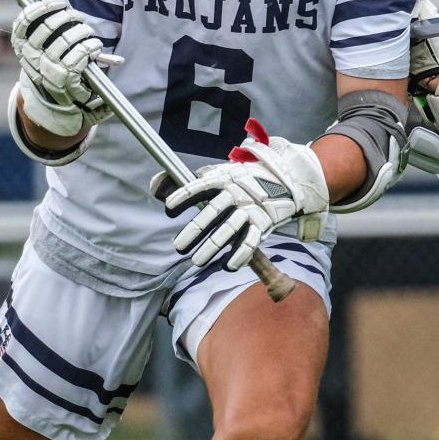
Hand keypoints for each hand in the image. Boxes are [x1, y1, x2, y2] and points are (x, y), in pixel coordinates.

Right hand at [11, 0, 121, 136]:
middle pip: (50, 27)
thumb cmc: (56, 53)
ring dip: (84, 33)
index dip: (44, 7)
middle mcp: (29, 57)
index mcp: (20, 42)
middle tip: (79, 19)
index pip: (25, 19)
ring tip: (88, 35)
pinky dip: (92, 48)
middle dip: (70, 18)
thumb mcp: (50, 29)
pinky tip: (94, 48)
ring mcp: (46, 70)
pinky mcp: (65, 81)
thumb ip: (44, 0)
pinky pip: (81, 56)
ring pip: (68, 40)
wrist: (62, 97)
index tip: (60, 2)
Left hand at [153, 120, 328, 270]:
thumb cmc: (239, 180)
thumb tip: (154, 186)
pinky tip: (228, 265)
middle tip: (178, 247)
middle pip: (212, 212)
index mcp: (222, 178)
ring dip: (213, 247)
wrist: (284, 179)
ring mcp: (250, 209)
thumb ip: (183, 181)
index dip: (183, 196)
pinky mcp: (263, 223)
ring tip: (197, 261)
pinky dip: (240, 255)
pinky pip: (251, 241)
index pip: (199, 186)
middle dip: (194, 231)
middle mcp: (236, 193)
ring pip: (229, 230)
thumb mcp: (214, 174)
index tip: (169, 208)